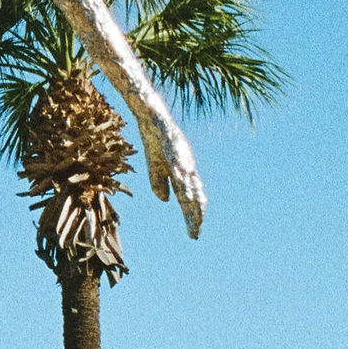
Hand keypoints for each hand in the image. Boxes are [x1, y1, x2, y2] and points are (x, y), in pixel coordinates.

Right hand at [126, 91, 206, 241]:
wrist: (151, 115)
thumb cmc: (155, 139)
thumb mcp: (155, 165)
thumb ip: (160, 183)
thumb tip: (166, 201)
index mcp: (184, 171)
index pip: (190, 198)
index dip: (193, 215)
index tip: (194, 233)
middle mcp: (186, 165)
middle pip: (193, 194)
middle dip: (195, 214)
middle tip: (196, 232)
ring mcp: (181, 155)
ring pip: (188, 182)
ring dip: (191, 200)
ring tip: (195, 216)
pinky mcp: (173, 144)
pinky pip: (177, 163)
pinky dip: (181, 177)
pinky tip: (183, 189)